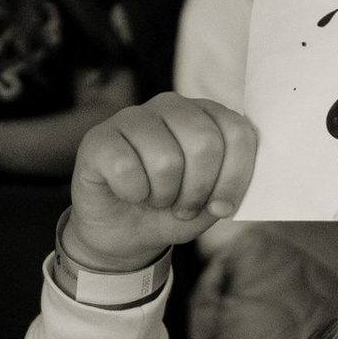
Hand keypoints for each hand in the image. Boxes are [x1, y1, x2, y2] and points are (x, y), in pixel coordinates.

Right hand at [64, 95, 257, 271]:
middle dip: (197, 190)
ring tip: (155, 199)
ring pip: (166, 160)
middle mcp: (170, 106)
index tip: (221, 206)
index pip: (238, 133)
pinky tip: (127, 192)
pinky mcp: (99, 137)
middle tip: (183, 206)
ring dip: (163, 196)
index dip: (234, 178)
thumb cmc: (169, 211)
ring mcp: (132, 117)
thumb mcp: (208, 205)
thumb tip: (237, 194)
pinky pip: (126, 168)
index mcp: (205, 115)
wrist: (122, 232)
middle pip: (204, 143)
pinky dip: (132, 193)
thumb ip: (229, 189)